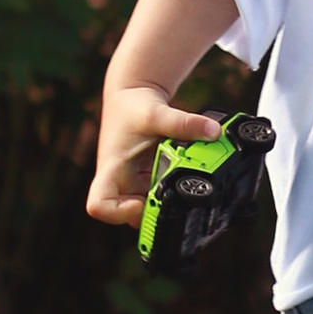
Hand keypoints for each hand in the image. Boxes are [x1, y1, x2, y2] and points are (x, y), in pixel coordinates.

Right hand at [85, 85, 216, 225]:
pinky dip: (177, 190)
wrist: (134, 96)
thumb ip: (184, 123)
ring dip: (170, 200)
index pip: (99, 206)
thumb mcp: (157, 114)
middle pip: (130, 216)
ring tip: (186, 181)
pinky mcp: (150, 180)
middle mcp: (121, 183)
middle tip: (177, 194)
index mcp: (111, 171)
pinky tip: (191, 177)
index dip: (118, 212)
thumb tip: (213, 131)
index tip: (141, 202)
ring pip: (151, 208)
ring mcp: (136, 184)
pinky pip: (164, 194)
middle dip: (156, 210)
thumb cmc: (133, 107)